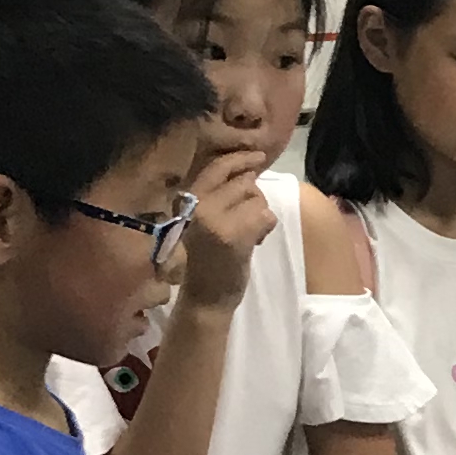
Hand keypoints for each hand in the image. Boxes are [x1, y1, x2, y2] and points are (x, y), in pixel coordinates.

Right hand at [177, 151, 276, 313]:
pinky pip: (265, 216)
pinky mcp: (234, 236)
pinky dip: (266, 228)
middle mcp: (199, 206)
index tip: (259, 157)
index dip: (241, 159)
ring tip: (249, 235)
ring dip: (260, 215)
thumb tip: (249, 172)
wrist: (205, 297)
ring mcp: (216, 220)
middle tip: (249, 221)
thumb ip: (221, 197)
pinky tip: (255, 242)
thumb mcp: (205, 221)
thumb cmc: (208, 259)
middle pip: (245, 182)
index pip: (217, 167)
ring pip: (257, 198)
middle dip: (255, 198)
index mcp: (189, 200)